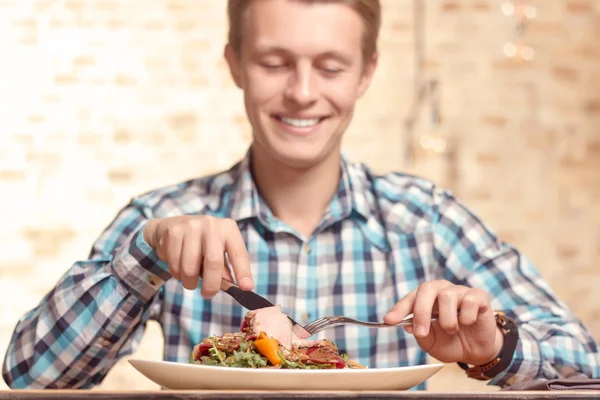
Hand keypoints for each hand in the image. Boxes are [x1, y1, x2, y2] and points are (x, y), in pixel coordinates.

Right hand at [143, 216, 253, 296]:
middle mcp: (211, 225)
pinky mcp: (174, 233)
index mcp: (228, 229)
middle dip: (211, 285)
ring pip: (190, 268)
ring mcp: (191, 227)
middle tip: (208, 294)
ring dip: (189, 282)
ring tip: (190, 280)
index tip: (246, 287)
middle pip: (213, 262)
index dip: (243, 272)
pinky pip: (174, 264)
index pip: (239, 253)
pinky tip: (179, 268)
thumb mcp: (218, 250)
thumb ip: (225, 268)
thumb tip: (233, 287)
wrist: (172, 226)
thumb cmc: (201, 242)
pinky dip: (177, 274)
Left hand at [383, 280, 502, 365]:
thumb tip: (408, 325)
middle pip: (427, 288)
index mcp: (426, 299)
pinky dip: (466, 317)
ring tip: (452, 330)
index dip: (399, 309)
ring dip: (447, 320)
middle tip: (421, 332)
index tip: (388, 321)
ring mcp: (460, 291)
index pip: (410, 299)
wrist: (477, 351)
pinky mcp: (478, 296)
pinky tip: (468, 323)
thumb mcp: (431, 343)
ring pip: (447, 296)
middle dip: (421, 311)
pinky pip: (469, 302)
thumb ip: (420, 333)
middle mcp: (441, 290)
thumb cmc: (451, 342)